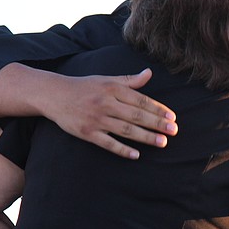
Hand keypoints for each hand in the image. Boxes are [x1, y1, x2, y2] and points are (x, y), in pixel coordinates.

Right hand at [46, 69, 178, 159]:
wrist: (54, 95)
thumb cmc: (84, 87)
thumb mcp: (106, 79)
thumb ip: (129, 80)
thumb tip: (149, 73)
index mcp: (112, 89)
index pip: (140, 100)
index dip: (158, 109)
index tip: (172, 117)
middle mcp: (106, 103)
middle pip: (137, 115)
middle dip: (157, 123)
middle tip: (174, 131)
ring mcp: (97, 119)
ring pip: (126, 130)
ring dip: (146, 137)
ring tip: (162, 142)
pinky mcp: (87, 133)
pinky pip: (108, 143)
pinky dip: (122, 149)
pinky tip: (136, 155)